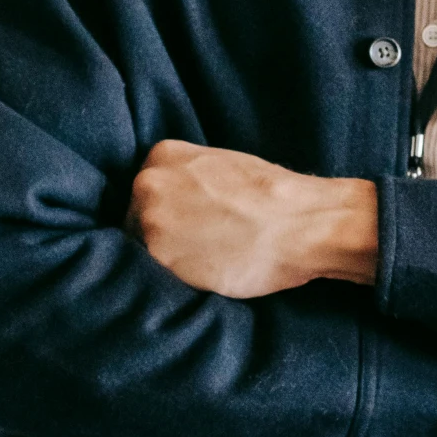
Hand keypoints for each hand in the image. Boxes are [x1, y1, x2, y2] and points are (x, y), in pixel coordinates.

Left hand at [128, 140, 378, 297]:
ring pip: (141, 251)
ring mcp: (150, 221)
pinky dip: (175, 281)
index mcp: (162, 155)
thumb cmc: (274, 196)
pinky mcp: (160, 259)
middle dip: (159, 237)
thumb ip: (187, 179)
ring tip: (202, 265)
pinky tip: (204, 276)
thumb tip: (176, 204)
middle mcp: (147, 184)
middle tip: (195, 250)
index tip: (183, 227)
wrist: (302, 222)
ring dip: (165, 261)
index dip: (163, 214)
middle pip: (134, 220)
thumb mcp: (221, 165)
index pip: (143, 193)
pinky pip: (154, 276)